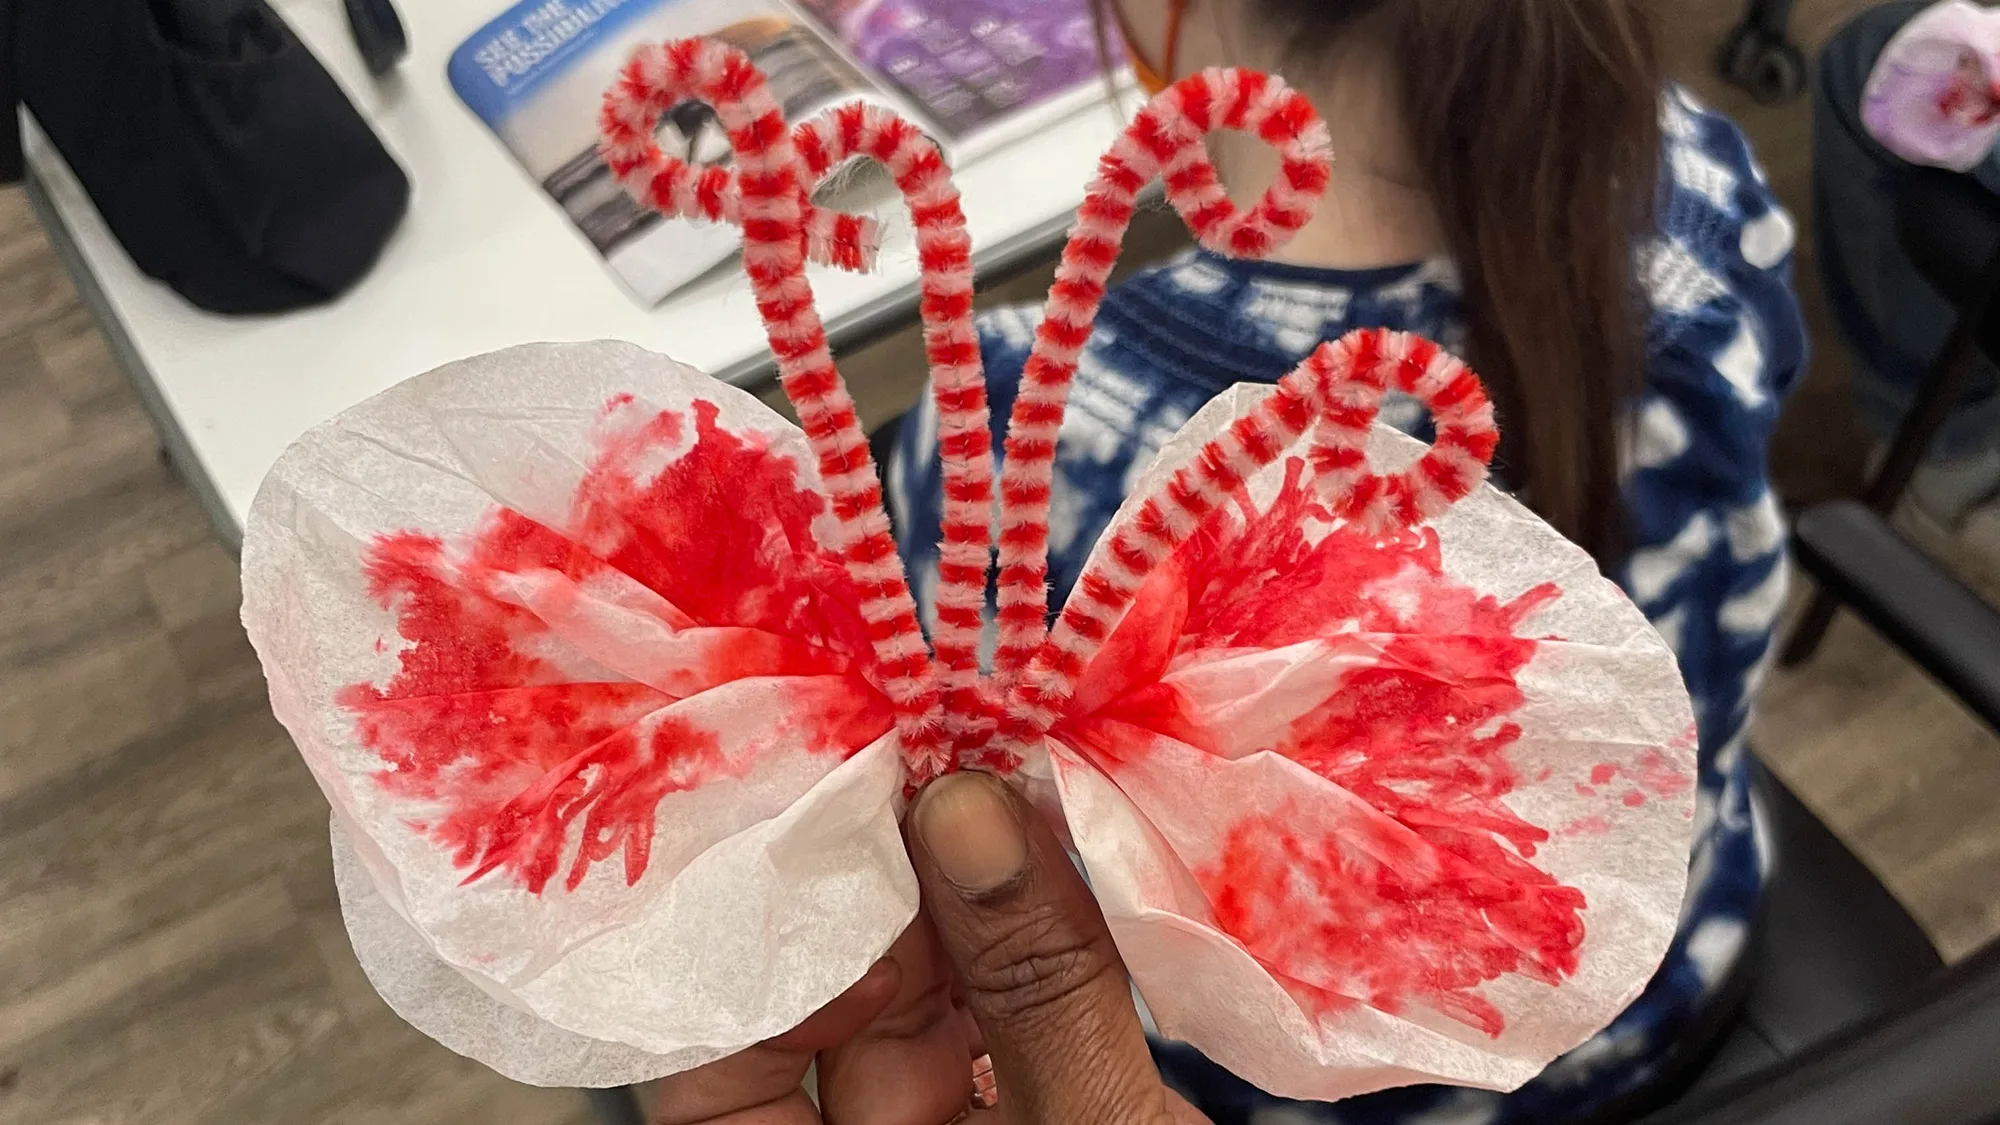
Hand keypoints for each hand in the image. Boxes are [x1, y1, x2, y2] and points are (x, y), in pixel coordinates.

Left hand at [649, 770, 1207, 1123]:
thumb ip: (1039, 990)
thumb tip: (965, 809)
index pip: (708, 1077)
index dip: (739, 944)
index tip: (802, 815)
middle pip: (817, 1025)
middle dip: (872, 896)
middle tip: (922, 766)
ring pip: (919, 1016)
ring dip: (961, 906)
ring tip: (1000, 786)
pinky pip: (1007, 1032)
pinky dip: (1032, 951)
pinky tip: (1054, 860)